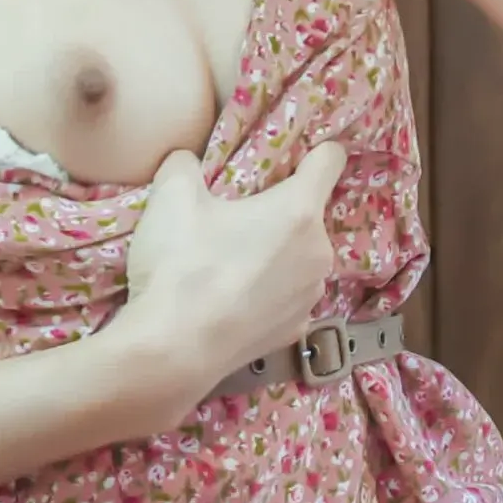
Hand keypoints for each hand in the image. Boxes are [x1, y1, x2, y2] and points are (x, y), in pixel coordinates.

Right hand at [119, 143, 345, 397]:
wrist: (174, 351)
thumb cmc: (182, 266)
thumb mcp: (172, 197)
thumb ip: (184, 165)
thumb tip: (187, 160)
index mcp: (299, 210)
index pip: (330, 160)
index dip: (316, 151)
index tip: (297, 154)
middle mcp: (319, 252)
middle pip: (309, 214)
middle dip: (280, 211)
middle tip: (236, 219)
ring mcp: (312, 296)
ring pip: (300, 258)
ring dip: (277, 254)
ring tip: (230, 264)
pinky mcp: (296, 330)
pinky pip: (288, 297)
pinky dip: (269, 294)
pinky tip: (235, 300)